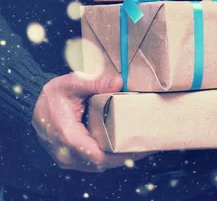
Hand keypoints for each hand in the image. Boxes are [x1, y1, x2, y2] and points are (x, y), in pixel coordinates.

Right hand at [32, 72, 149, 172]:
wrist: (37, 104)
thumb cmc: (55, 94)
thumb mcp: (72, 82)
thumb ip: (95, 82)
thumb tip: (118, 82)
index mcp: (66, 134)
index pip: (96, 155)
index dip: (119, 155)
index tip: (138, 147)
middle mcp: (66, 152)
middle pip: (101, 163)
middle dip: (125, 156)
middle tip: (147, 145)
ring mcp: (68, 158)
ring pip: (99, 166)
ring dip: (120, 159)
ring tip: (142, 147)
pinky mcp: (72, 158)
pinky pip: (94, 163)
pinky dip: (111, 158)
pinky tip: (126, 148)